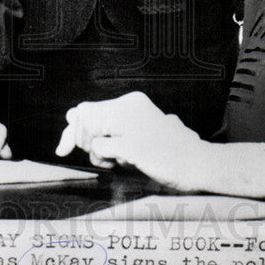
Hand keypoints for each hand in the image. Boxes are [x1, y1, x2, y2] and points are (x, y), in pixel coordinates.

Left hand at [55, 91, 209, 190]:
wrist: (199, 162)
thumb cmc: (167, 150)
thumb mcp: (136, 131)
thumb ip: (106, 122)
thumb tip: (71, 115)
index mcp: (132, 102)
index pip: (88, 108)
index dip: (74, 128)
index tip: (66, 145)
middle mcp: (130, 107)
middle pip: (83, 117)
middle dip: (78, 139)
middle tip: (96, 155)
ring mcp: (131, 124)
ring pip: (89, 132)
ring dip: (95, 152)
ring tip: (115, 160)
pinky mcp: (133, 144)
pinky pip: (100, 148)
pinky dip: (104, 159)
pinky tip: (123, 163)